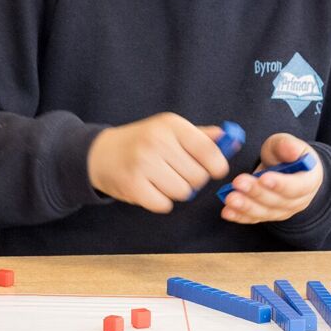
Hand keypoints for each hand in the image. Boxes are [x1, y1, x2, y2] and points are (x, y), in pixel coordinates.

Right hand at [87, 114, 229, 212]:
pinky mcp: (133, 186)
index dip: (217, 166)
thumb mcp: (168, 129)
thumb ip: (200, 136)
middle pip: (198, 177)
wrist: (99, 154)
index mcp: (171, 125)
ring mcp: (143, 164)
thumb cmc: (141, 142)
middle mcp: (157, 142)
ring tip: (161, 180)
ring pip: (183, 192)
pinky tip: (150, 189)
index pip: (209, 151)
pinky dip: (160, 201)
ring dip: (176, 192)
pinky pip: (164, 205)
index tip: (213, 169)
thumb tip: (230, 138)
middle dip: (193, 180)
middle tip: (177, 173)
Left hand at [220, 133, 323, 223]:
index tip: (263, 178)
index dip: (281, 184)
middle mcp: (299, 201)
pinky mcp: (268, 215)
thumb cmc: (286, 154)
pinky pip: (255, 219)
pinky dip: (240, 216)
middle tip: (238, 183)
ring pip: (265, 212)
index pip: (297, 186)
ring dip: (246, 207)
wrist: (284, 168)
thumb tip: (292, 150)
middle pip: (278, 201)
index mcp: (309, 180)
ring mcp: (284, 211)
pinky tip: (227, 212)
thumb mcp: (286, 144)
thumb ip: (287, 145)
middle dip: (256, 193)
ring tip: (230, 198)